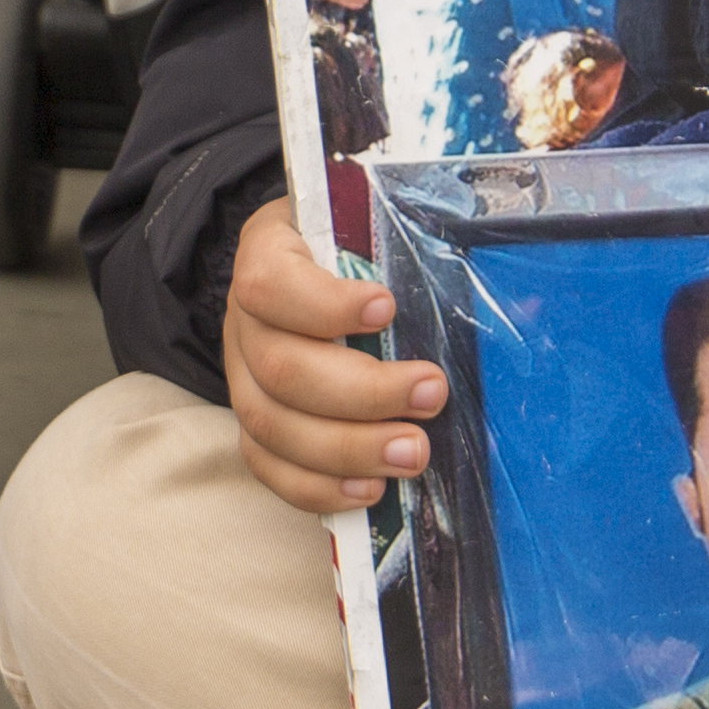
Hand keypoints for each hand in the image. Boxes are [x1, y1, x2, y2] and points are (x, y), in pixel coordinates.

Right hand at [223, 198, 438, 515]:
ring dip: (348, 448)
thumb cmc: (351, 246)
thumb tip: (466, 251)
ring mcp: (242, 379)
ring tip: (413, 452)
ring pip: (272, 426)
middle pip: (282, 370)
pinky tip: (370, 489)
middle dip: (363, 393)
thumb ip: (395, 233)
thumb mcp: (363, 218)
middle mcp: (245, 323)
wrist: (305, 269)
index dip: (324, 305)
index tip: (386, 309)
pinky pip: (268, 467)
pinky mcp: (255, 425)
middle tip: (430, 394)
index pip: (270, 284)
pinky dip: (318, 488)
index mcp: (267, 256)